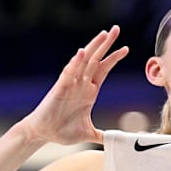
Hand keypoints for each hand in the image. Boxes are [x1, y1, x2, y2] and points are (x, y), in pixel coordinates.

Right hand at [21, 25, 128, 145]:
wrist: (43, 134)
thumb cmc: (63, 131)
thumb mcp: (89, 134)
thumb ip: (104, 136)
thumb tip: (117, 141)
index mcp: (89, 91)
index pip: (104, 69)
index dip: (114, 58)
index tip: (126, 48)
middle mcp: (81, 84)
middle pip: (96, 59)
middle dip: (106, 44)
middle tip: (116, 29)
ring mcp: (71, 84)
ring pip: (84, 61)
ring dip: (93, 47)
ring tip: (103, 34)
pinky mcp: (60, 89)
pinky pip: (68, 73)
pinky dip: (75, 62)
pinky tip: (81, 52)